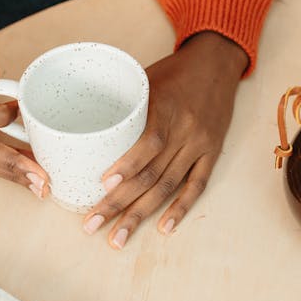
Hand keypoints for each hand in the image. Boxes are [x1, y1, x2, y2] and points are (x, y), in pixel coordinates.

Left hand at [82, 31, 247, 248]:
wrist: (216, 62)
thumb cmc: (174, 70)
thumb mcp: (145, 78)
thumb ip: (122, 106)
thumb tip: (83, 129)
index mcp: (166, 107)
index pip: (149, 142)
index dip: (127, 166)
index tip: (102, 186)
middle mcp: (185, 129)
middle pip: (152, 173)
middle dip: (120, 203)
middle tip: (92, 225)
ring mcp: (200, 144)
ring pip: (168, 185)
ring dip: (141, 214)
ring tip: (118, 238)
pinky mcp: (211, 153)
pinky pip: (196, 185)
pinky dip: (181, 208)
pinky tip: (164, 228)